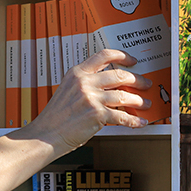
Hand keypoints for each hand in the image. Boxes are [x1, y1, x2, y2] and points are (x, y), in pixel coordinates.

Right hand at [28, 49, 151, 151]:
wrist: (45, 135)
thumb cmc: (54, 118)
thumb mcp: (66, 91)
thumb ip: (85, 85)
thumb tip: (109, 87)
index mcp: (76, 73)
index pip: (103, 56)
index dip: (122, 56)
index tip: (132, 60)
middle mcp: (84, 83)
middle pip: (119, 75)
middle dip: (137, 80)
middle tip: (144, 84)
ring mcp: (91, 98)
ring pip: (124, 96)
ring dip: (139, 101)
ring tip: (144, 103)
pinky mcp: (97, 114)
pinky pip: (122, 116)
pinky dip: (134, 120)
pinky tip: (139, 121)